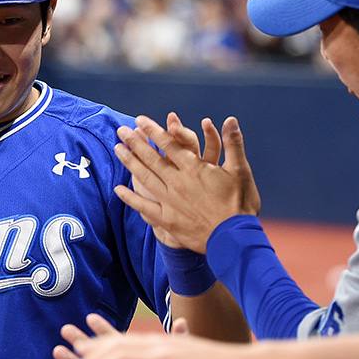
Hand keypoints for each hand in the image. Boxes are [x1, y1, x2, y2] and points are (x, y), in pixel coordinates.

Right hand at [70, 326, 260, 358]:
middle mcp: (159, 348)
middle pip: (115, 347)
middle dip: (90, 351)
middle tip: (67, 354)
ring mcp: (168, 344)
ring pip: (127, 340)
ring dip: (103, 342)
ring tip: (84, 340)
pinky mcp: (177, 345)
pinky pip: (141, 340)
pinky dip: (123, 341)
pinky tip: (119, 343)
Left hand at [114, 113, 260, 252]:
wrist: (234, 239)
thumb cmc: (240, 204)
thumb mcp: (241, 171)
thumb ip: (233, 144)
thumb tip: (231, 119)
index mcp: (194, 168)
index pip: (169, 144)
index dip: (153, 131)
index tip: (140, 121)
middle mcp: (178, 182)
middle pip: (152, 158)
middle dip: (135, 142)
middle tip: (121, 130)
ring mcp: (170, 201)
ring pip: (145, 177)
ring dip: (130, 162)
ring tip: (117, 149)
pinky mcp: (167, 219)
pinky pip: (144, 207)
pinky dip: (130, 198)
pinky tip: (118, 189)